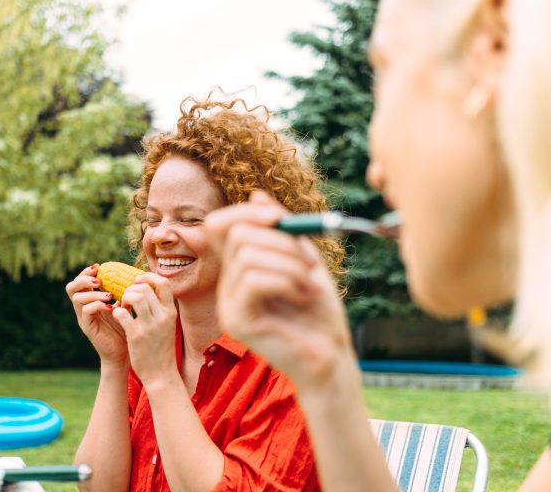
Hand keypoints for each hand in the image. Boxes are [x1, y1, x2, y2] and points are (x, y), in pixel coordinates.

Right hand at [66, 264, 127, 365]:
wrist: (124, 352)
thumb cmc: (126, 328)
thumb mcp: (125, 306)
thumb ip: (123, 293)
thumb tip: (130, 275)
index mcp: (90, 301)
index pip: (80, 281)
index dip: (86, 272)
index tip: (99, 267)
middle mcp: (84, 308)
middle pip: (71, 287)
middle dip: (83, 279)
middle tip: (99, 280)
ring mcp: (84, 318)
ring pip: (76, 298)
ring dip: (93, 293)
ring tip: (109, 295)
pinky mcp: (88, 328)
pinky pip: (86, 311)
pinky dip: (97, 305)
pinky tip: (110, 307)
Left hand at [112, 273, 177, 385]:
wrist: (161, 374)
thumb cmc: (161, 348)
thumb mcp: (167, 325)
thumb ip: (161, 309)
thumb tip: (150, 289)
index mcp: (171, 312)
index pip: (163, 283)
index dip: (149, 277)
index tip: (138, 281)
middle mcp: (162, 316)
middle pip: (145, 288)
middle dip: (132, 288)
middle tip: (126, 296)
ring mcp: (149, 325)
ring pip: (134, 296)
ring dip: (125, 297)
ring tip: (123, 305)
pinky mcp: (136, 335)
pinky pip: (122, 313)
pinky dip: (117, 311)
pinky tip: (117, 316)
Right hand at [206, 191, 352, 386]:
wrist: (332, 356)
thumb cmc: (320, 311)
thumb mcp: (304, 259)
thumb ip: (280, 230)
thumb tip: (255, 194)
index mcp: (239, 269)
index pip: (218, 226)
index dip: (245, 213)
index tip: (279, 219)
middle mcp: (226, 286)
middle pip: (237, 236)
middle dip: (281, 241)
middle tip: (310, 264)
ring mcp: (227, 305)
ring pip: (247, 256)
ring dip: (289, 263)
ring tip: (309, 284)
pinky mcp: (235, 322)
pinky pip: (253, 280)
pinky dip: (285, 280)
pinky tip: (302, 295)